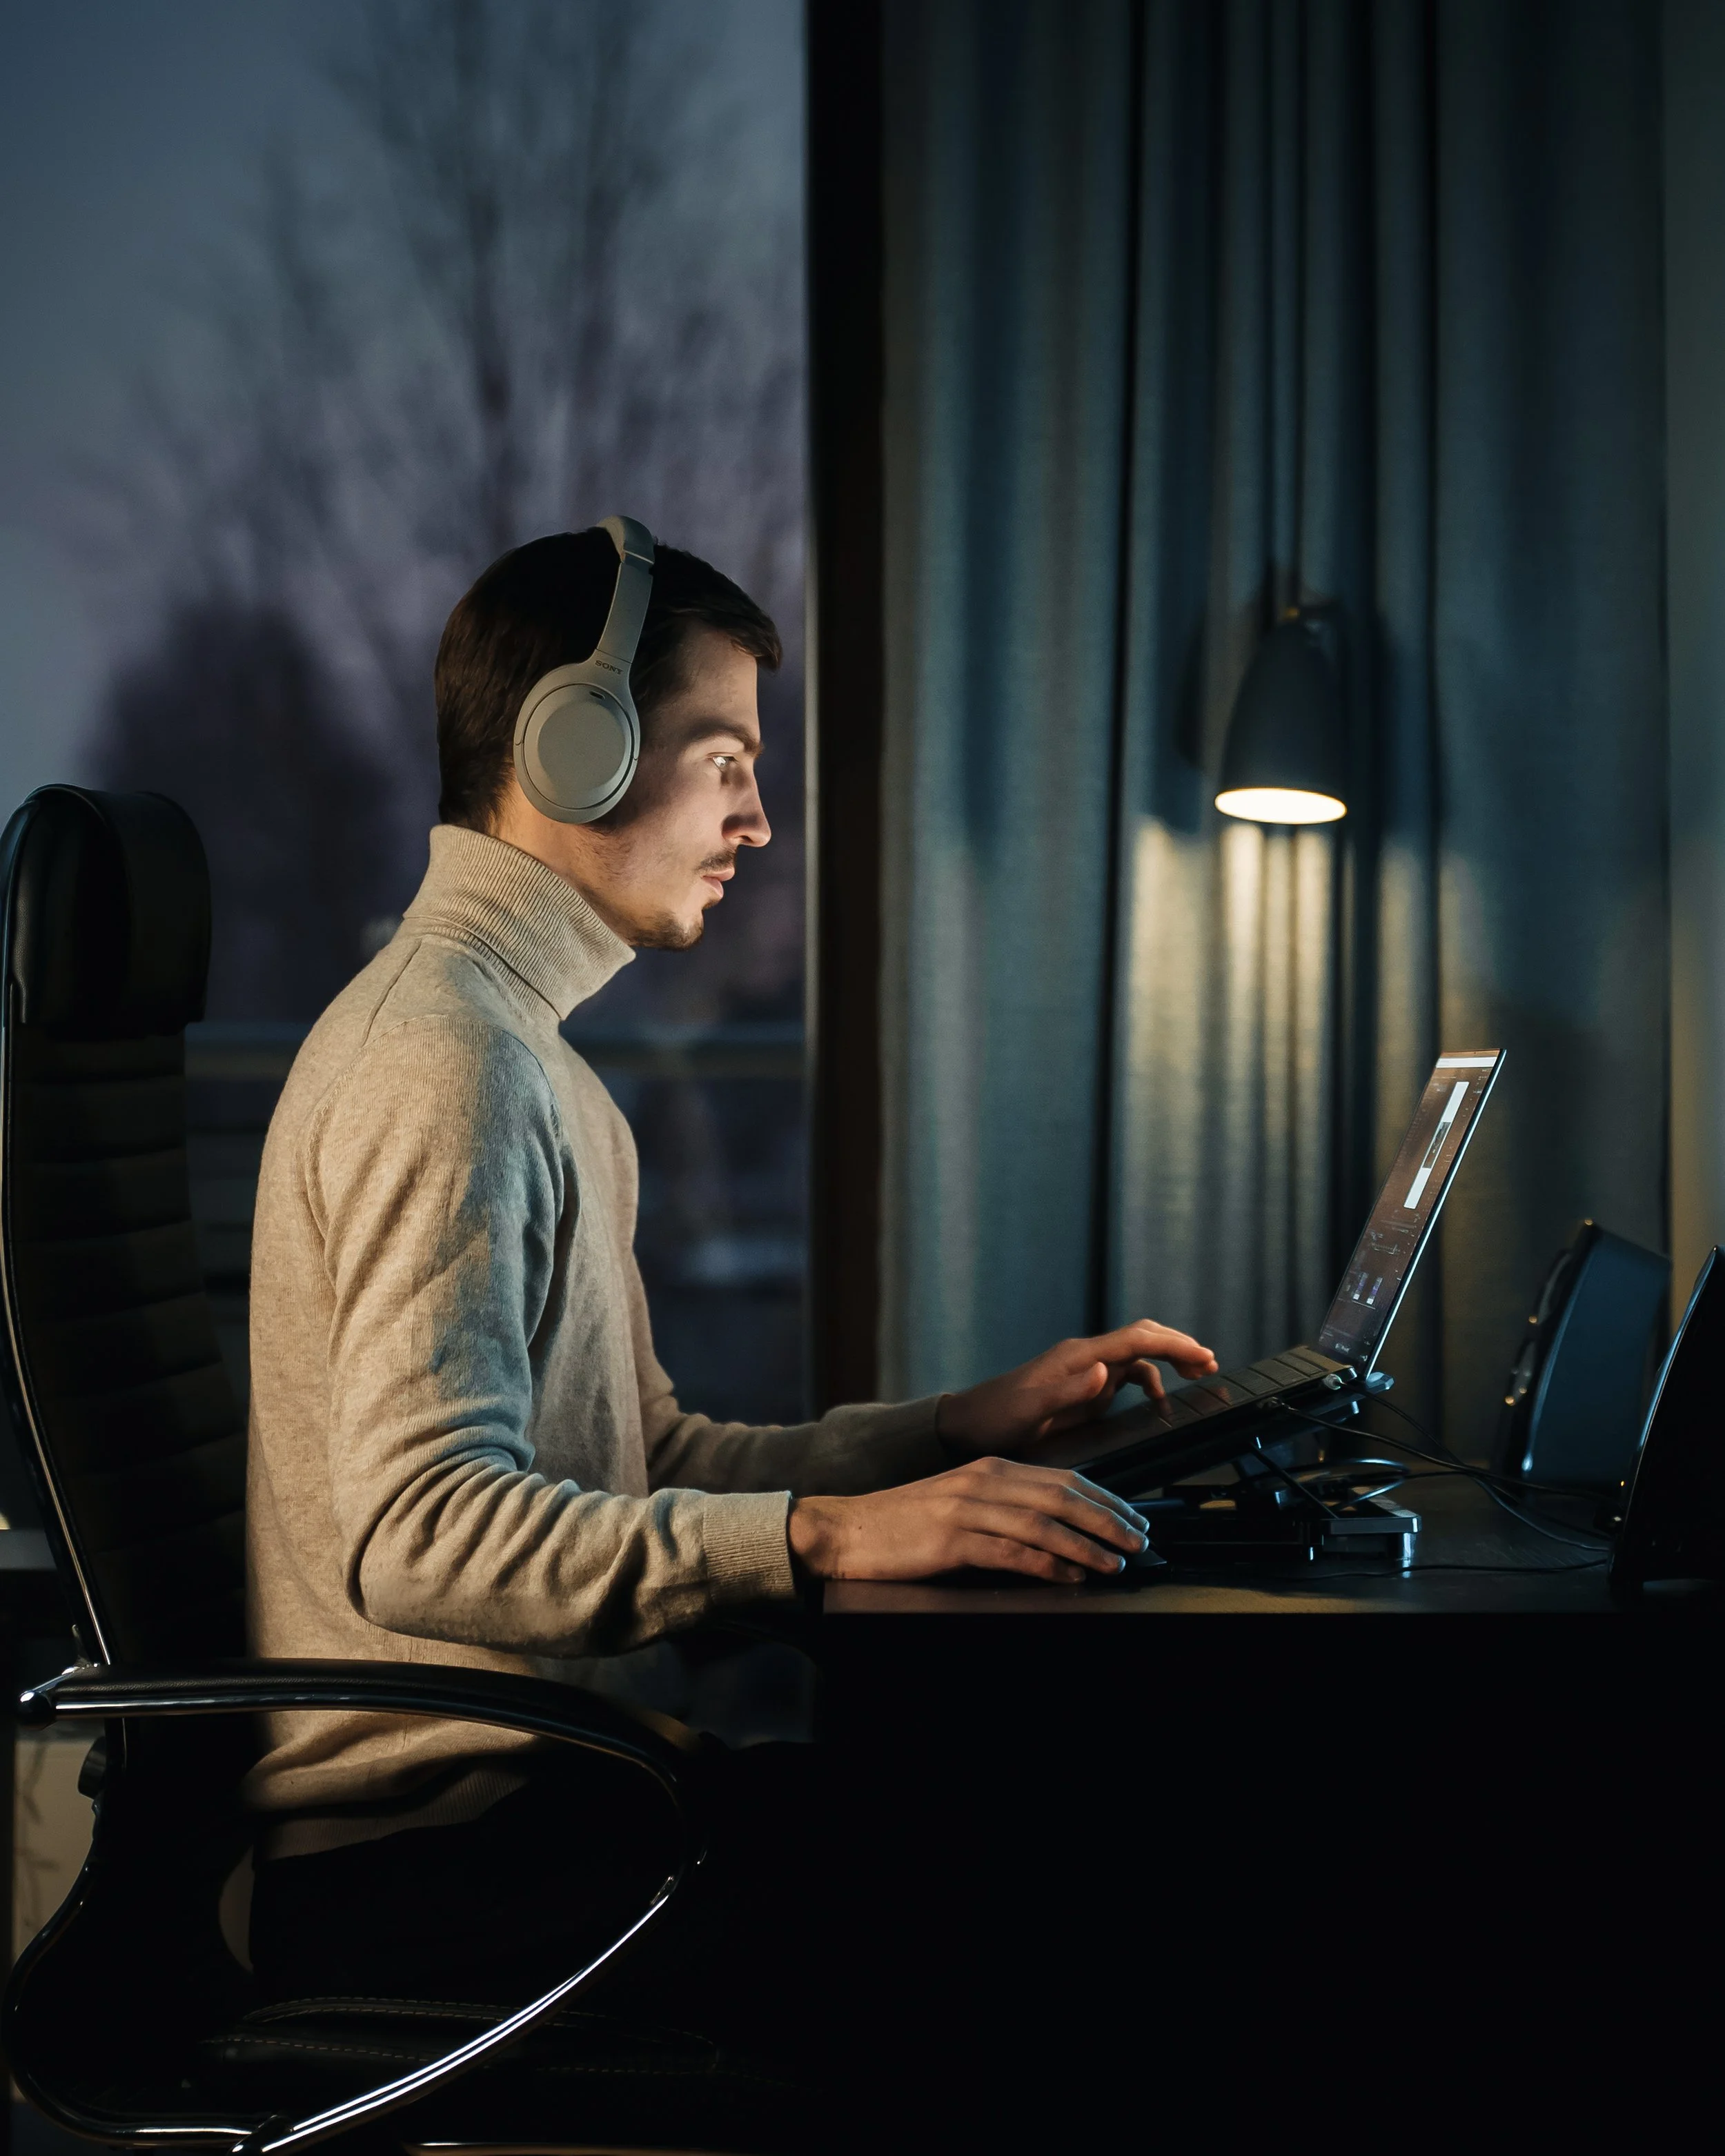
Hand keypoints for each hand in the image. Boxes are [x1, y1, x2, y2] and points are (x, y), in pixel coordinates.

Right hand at [788, 1458, 1154, 1584]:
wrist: (846, 1530)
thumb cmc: (904, 1524)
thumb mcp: (960, 1502)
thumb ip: (1004, 1508)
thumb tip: (1056, 1529)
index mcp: (989, 1469)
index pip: (1062, 1478)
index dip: (1105, 1498)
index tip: (1134, 1518)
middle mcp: (983, 1482)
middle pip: (1062, 1496)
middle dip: (1108, 1519)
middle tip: (1140, 1540)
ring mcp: (966, 1509)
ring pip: (1043, 1523)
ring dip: (1087, 1545)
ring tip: (1116, 1562)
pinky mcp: (951, 1540)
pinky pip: (1011, 1552)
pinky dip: (1048, 1564)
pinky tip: (1071, 1576)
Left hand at [937, 1321, 1218, 1452]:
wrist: (970, 1424)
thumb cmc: (997, 1417)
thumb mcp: (1030, 1410)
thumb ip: (1067, 1391)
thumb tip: (1107, 1371)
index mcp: (1078, 1357)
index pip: (1136, 1339)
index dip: (1173, 1344)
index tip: (1203, 1356)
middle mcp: (1087, 1358)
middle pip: (1143, 1338)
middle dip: (1179, 1347)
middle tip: (1210, 1365)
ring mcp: (1086, 1372)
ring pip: (1139, 1356)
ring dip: (1170, 1363)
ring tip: (1199, 1377)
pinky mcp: (1085, 1389)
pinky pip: (1126, 1377)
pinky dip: (1151, 1382)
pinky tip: (1159, 1401)